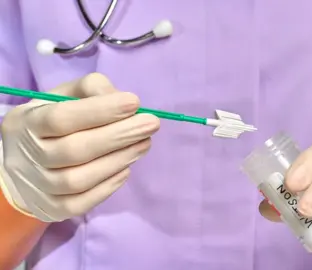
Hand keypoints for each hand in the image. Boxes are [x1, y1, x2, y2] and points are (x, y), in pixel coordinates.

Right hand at [0, 73, 159, 221]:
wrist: (23, 164)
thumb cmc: (52, 122)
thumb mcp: (64, 97)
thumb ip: (92, 90)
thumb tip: (123, 100)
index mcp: (27, 123)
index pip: (61, 118)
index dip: (100, 111)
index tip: (134, 102)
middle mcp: (28, 157)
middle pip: (75, 150)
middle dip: (119, 136)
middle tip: (151, 124)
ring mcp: (39, 187)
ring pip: (80, 179)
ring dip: (119, 160)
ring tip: (144, 144)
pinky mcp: (52, 209)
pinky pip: (82, 203)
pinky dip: (108, 186)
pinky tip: (126, 168)